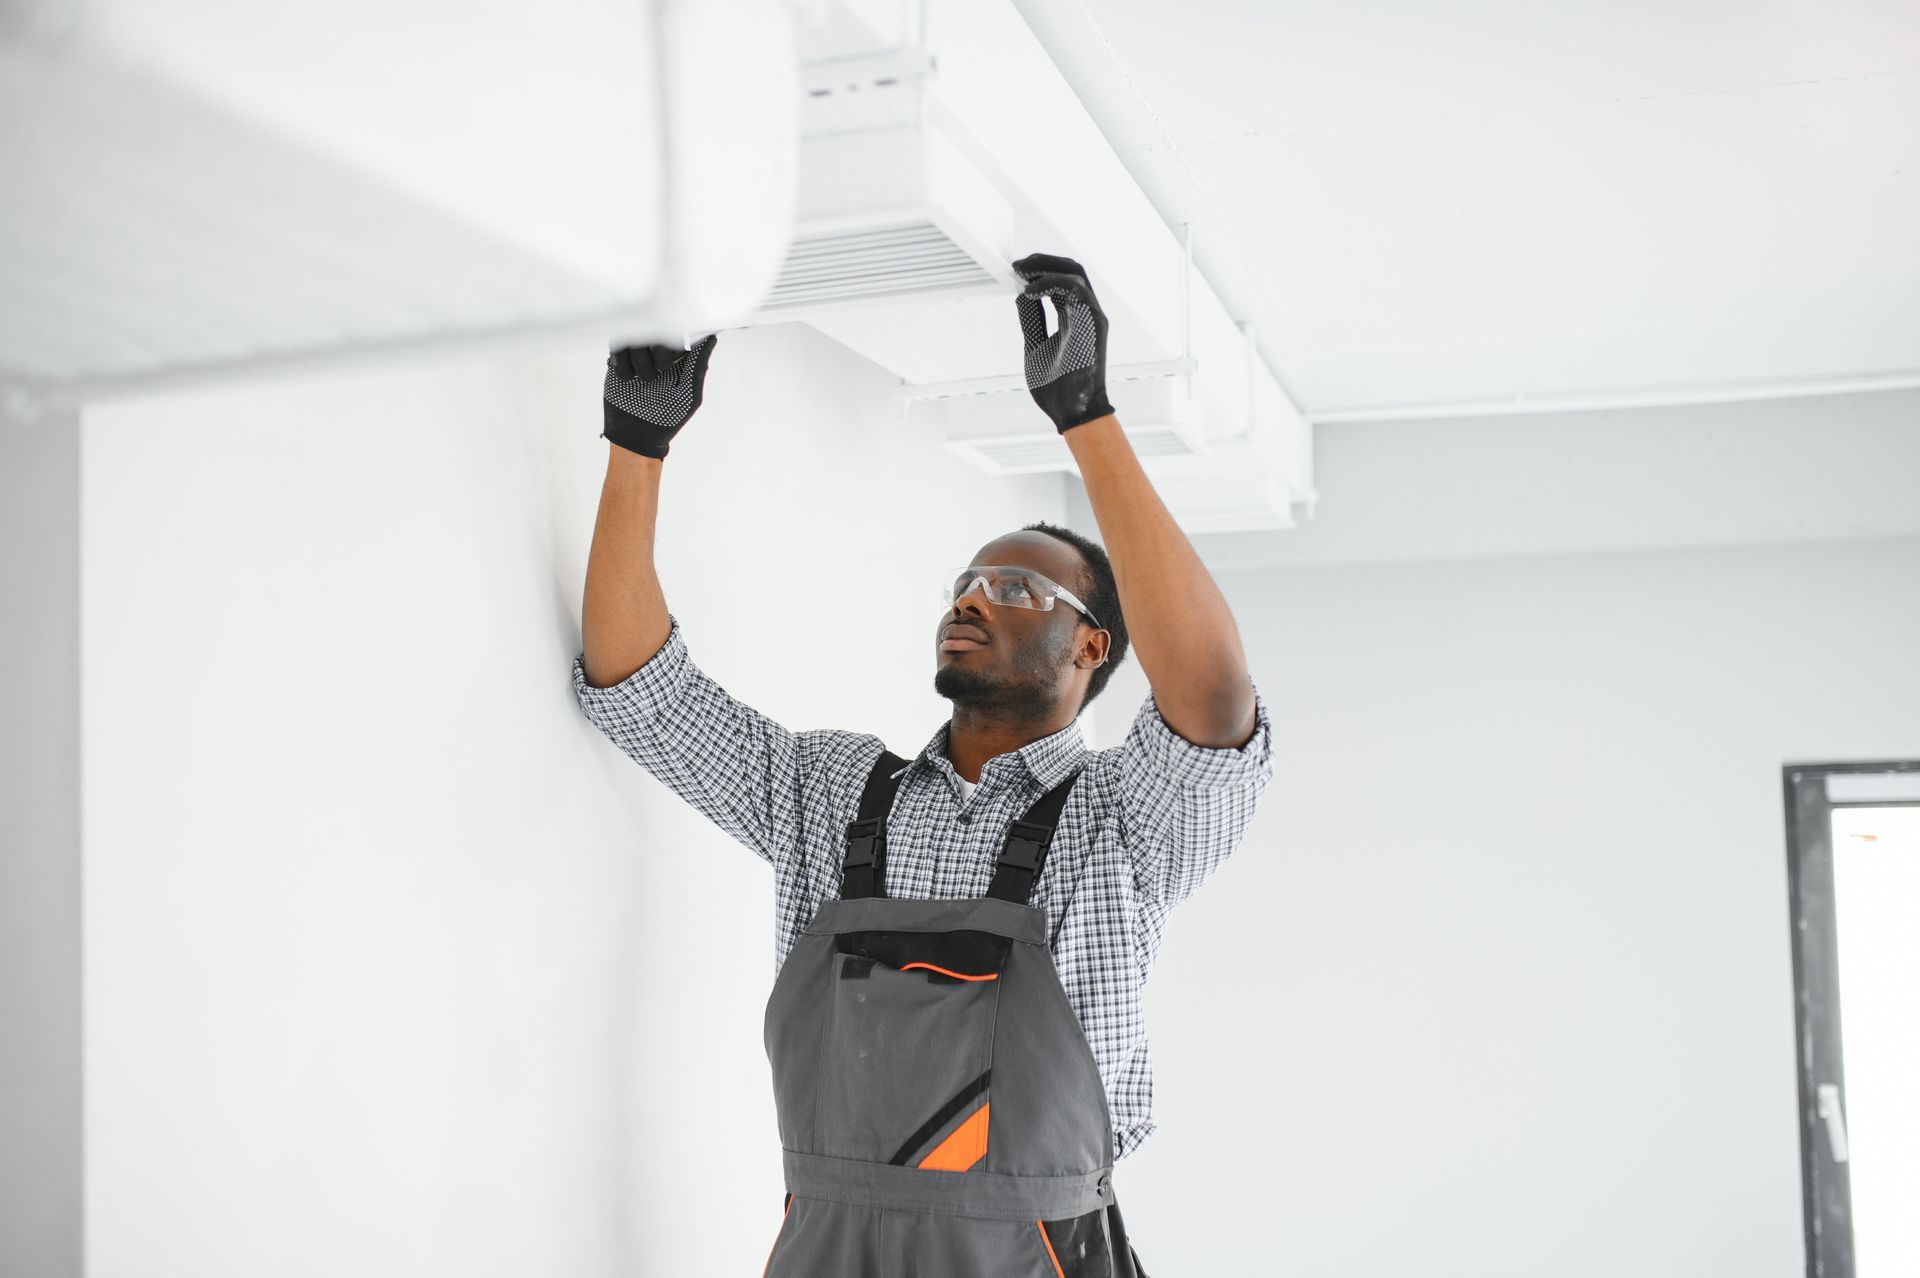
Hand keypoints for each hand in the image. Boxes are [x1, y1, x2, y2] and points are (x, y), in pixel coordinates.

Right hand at [601, 334, 718, 458]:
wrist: (635, 434)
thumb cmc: (668, 418)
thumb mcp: (689, 395)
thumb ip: (698, 366)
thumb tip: (711, 337)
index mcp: (679, 358)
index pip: (680, 332)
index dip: (677, 336)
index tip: (676, 352)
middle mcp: (658, 352)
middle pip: (657, 328)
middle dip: (658, 348)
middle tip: (659, 370)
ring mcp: (638, 354)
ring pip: (636, 335)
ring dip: (639, 357)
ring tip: (643, 379)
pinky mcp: (618, 359)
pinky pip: (617, 346)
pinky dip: (622, 360)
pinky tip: (627, 378)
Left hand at [1012, 253, 1112, 432]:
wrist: (1072, 413)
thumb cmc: (1057, 387)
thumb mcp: (1035, 346)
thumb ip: (1031, 320)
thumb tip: (1022, 295)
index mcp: (1073, 317)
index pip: (1060, 280)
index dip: (1040, 270)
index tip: (1017, 270)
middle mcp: (1085, 312)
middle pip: (1070, 270)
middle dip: (1043, 261)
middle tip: (1018, 264)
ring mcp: (1091, 316)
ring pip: (1075, 273)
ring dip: (1047, 267)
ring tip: (1022, 271)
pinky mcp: (1093, 324)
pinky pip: (1077, 291)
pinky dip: (1053, 284)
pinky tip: (1031, 291)